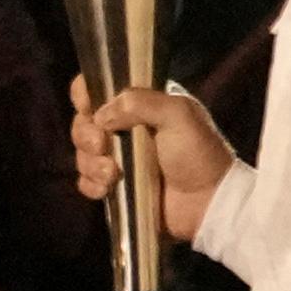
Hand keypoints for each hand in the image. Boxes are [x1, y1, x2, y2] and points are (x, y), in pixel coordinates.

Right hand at [70, 76, 232, 244]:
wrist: (208, 203)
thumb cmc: (198, 154)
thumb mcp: (178, 115)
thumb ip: (140, 102)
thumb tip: (100, 115)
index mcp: (141, 103)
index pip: (100, 87)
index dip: (86, 94)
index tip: (88, 108)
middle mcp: (126, 127)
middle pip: (84, 122)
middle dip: (86, 135)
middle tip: (103, 145)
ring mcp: (120, 159)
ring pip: (83, 153)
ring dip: (91, 163)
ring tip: (114, 174)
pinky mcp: (116, 187)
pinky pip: (87, 182)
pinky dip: (91, 185)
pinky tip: (107, 190)